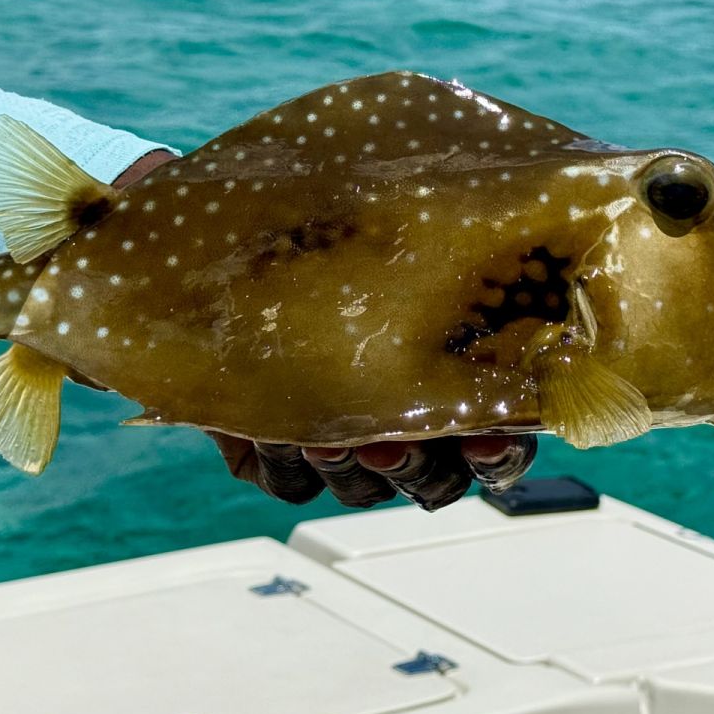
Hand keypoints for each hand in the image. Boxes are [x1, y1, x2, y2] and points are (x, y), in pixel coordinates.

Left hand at [112, 152, 539, 510]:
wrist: (207, 235)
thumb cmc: (320, 224)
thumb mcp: (388, 235)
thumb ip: (442, 258)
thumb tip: (505, 254)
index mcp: (443, 368)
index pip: (501, 436)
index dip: (500, 451)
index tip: (487, 436)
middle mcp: (398, 415)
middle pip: (437, 480)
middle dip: (417, 467)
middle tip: (390, 443)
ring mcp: (337, 437)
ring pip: (365, 489)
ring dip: (349, 470)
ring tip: (321, 436)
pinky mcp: (272, 453)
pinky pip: (291, 486)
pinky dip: (282, 464)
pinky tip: (263, 429)